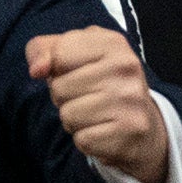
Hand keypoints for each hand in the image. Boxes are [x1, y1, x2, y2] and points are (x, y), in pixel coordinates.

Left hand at [26, 26, 166, 182]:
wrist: (145, 127)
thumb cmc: (102, 85)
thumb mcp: (76, 54)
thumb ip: (45, 50)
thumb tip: (36, 69)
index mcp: (112, 42)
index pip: (59, 53)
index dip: (55, 69)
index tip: (73, 73)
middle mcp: (125, 68)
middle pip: (59, 87)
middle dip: (64, 98)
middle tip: (88, 98)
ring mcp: (130, 100)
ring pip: (68, 115)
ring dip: (74, 121)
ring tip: (95, 115)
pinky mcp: (129, 131)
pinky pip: (82, 140)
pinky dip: (86, 140)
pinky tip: (103, 132)